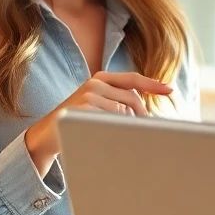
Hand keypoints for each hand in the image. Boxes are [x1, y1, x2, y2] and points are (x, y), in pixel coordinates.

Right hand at [24, 72, 172, 173]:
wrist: (45, 135)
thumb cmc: (76, 122)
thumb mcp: (97, 106)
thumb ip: (117, 102)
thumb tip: (146, 114)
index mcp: (100, 78)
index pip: (132, 79)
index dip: (152, 84)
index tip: (170, 90)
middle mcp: (95, 82)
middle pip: (133, 99)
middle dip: (141, 118)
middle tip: (143, 133)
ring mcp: (89, 94)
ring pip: (124, 113)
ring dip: (126, 127)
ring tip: (114, 136)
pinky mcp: (84, 108)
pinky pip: (112, 121)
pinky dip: (115, 130)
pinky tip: (106, 136)